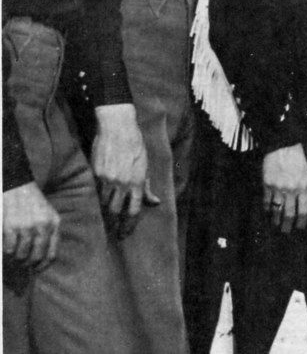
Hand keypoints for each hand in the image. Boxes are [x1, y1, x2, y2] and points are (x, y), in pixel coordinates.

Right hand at [3, 182, 59, 268]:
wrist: (18, 187)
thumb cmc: (32, 204)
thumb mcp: (48, 215)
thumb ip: (48, 234)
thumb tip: (40, 261)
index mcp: (54, 224)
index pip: (51, 255)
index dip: (42, 267)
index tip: (35, 270)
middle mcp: (43, 226)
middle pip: (35, 258)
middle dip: (27, 265)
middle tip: (20, 264)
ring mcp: (27, 227)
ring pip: (20, 256)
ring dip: (14, 258)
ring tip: (12, 252)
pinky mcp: (11, 227)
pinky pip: (8, 249)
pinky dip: (6, 251)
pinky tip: (6, 244)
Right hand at [91, 103, 158, 237]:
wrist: (118, 128)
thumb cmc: (136, 145)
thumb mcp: (146, 165)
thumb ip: (147, 186)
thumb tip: (155, 202)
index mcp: (137, 182)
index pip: (133, 211)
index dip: (128, 226)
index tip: (125, 234)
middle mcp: (122, 183)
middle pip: (115, 211)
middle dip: (114, 223)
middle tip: (113, 232)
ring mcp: (107, 179)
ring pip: (103, 203)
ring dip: (105, 213)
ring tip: (105, 221)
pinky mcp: (96, 174)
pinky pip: (95, 192)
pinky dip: (97, 199)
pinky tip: (97, 204)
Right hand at [263, 143, 306, 233]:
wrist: (283, 145)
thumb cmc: (297, 158)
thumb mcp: (305, 173)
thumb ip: (303, 189)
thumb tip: (300, 205)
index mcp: (304, 186)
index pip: (304, 210)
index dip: (301, 222)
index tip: (299, 227)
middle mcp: (291, 189)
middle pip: (289, 214)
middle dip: (287, 226)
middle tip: (285, 232)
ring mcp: (278, 187)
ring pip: (276, 210)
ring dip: (275, 220)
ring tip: (275, 225)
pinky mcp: (267, 184)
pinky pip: (266, 201)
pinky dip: (266, 209)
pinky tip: (267, 213)